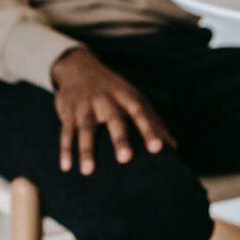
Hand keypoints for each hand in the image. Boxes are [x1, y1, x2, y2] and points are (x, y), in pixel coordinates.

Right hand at [50, 49, 175, 174]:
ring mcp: (85, 105)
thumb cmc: (115, 90)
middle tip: (126, 159)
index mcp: (127, 96)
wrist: (79, 68)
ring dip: (86, 150)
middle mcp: (106, 99)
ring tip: (88, 171)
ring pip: (86, 128)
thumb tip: (174, 147)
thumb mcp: (135, 98)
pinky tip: (66, 167)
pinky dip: (65, 149)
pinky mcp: (68, 112)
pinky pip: (65, 131)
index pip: (141, 113)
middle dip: (120, 139)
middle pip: (114, 119)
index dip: (150, 129)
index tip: (158, 148)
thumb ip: (154, 122)